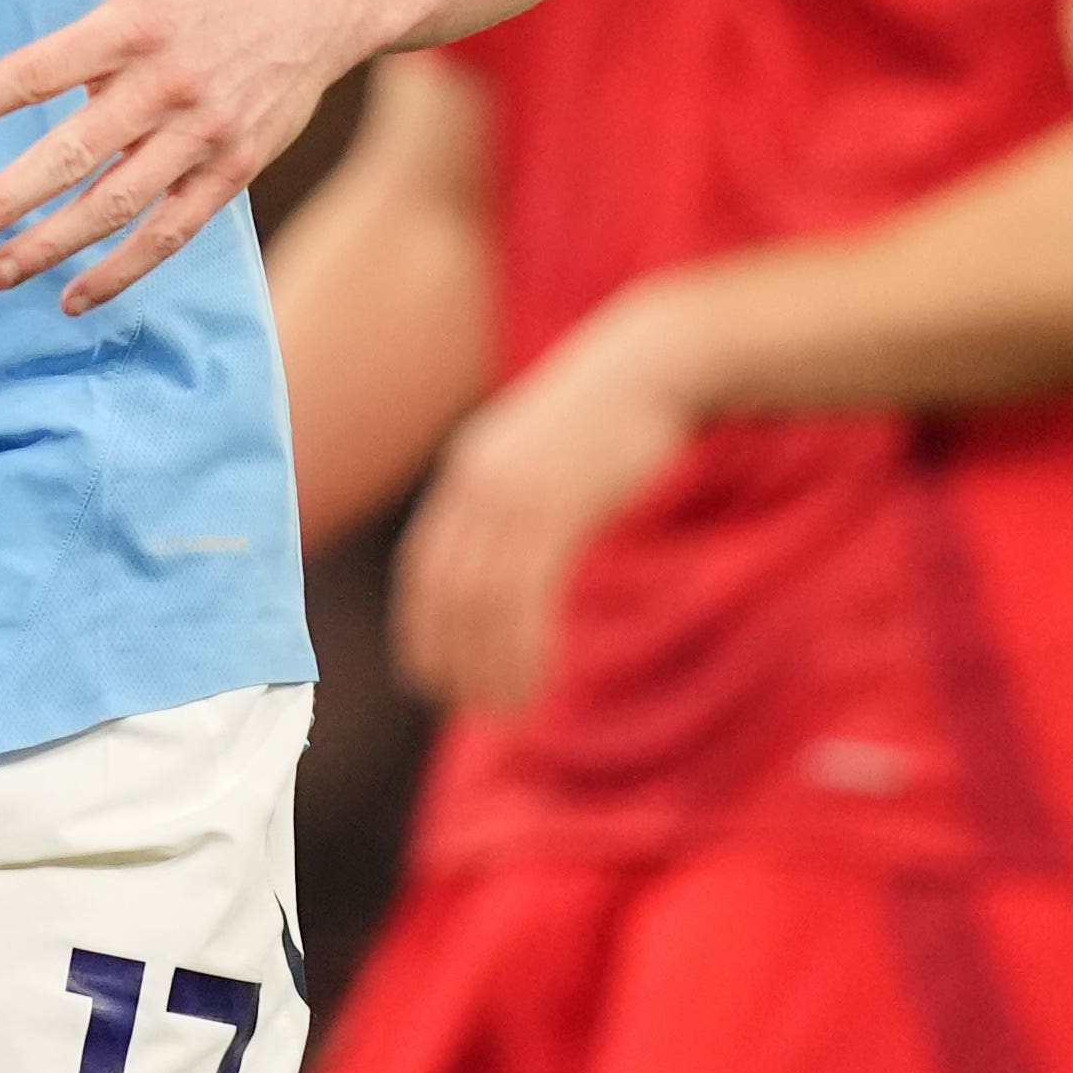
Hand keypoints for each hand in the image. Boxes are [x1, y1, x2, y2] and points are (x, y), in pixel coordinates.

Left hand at [0, 0, 388, 313]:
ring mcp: (204, 134)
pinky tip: (75, 297)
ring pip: (118, 204)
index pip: (41, 69)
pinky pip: (173, 231)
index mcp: (134, 23)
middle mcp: (167, 84)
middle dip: (6, 199)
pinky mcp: (234, 168)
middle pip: (74, 152)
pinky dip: (125, 269)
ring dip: (54, 246)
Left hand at [389, 316, 702, 712]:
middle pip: (445, 590)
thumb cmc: (607, 412)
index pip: (422, 565)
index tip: (425, 674)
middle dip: (449, 656)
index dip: (419, 625)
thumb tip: (508, 548)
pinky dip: (524, 646)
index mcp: (465, 472)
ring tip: (507, 709)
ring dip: (490, 663)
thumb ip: (514, 493)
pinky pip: (527, 594)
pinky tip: (536, 678)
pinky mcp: (560, 508)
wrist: (653, 364)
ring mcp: (515, 494)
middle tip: (465, 707)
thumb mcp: (541, 450)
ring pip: (483, 600)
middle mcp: (476, 485)